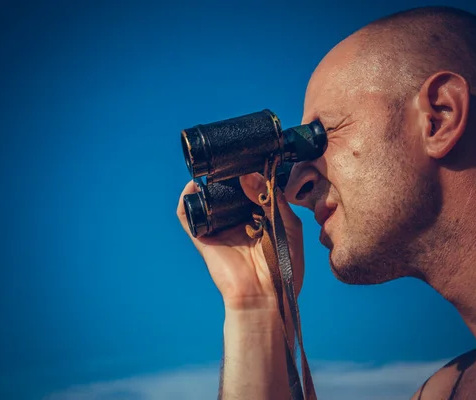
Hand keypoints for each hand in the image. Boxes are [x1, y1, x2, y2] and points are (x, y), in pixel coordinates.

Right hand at [176, 173, 304, 310]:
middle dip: (228, 175)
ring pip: (208, 200)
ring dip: (207, 183)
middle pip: (228, 191)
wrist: (265, 295)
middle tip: (233, 160)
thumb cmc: (282, 265)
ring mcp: (219, 229)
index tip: (252, 156)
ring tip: (215, 170)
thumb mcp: (289, 225)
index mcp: (260, 218)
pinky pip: (188, 216)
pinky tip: (193, 186)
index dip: (250, 172)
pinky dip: (186, 200)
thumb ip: (273, 198)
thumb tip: (248, 175)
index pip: (251, 188)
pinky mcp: (204, 238)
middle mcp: (238, 221)